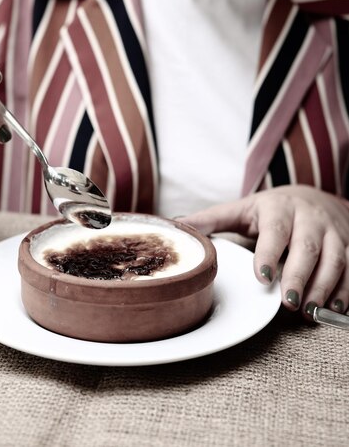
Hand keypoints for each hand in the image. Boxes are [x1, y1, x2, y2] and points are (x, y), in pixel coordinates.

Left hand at [181, 185, 348, 317]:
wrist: (316, 197)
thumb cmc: (273, 209)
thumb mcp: (242, 209)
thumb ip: (211, 220)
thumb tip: (176, 226)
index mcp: (278, 208)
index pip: (275, 230)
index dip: (269, 253)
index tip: (262, 277)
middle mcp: (309, 218)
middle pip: (308, 248)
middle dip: (299, 277)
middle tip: (288, 304)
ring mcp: (333, 231)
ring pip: (335, 259)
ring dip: (323, 287)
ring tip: (308, 311)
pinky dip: (346, 290)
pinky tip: (333, 308)